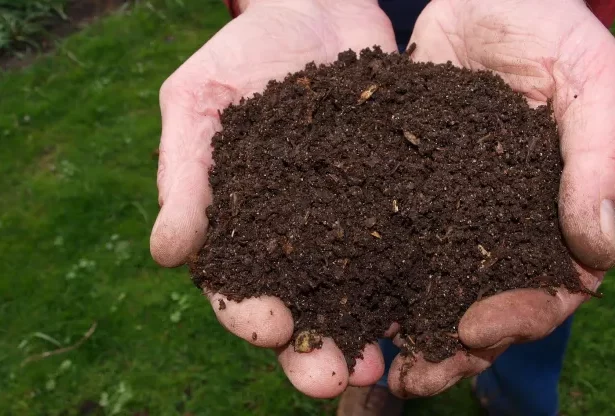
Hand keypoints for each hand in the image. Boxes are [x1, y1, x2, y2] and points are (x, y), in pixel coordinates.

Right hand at [150, 0, 395, 397]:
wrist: (318, 8)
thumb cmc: (246, 51)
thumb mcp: (198, 101)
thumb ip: (183, 174)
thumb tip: (166, 254)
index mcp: (241, 223)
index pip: (236, 286)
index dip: (249, 315)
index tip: (272, 328)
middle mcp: (296, 236)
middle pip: (301, 307)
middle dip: (313, 350)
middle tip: (333, 380)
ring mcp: (348, 222)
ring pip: (355, 293)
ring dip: (366, 334)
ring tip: (385, 366)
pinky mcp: (394, 200)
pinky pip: (406, 248)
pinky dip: (415, 282)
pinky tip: (429, 308)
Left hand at [387, 0, 614, 396]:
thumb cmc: (546, 24)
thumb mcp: (590, 76)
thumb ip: (600, 158)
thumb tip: (599, 252)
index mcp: (554, 210)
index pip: (550, 288)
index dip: (519, 317)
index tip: (476, 328)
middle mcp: (499, 222)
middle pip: (483, 305)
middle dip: (452, 347)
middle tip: (413, 377)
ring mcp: (449, 210)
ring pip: (430, 286)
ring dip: (404, 329)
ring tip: (369, 360)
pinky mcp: (401, 189)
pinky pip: (384, 242)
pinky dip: (365, 276)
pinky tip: (337, 300)